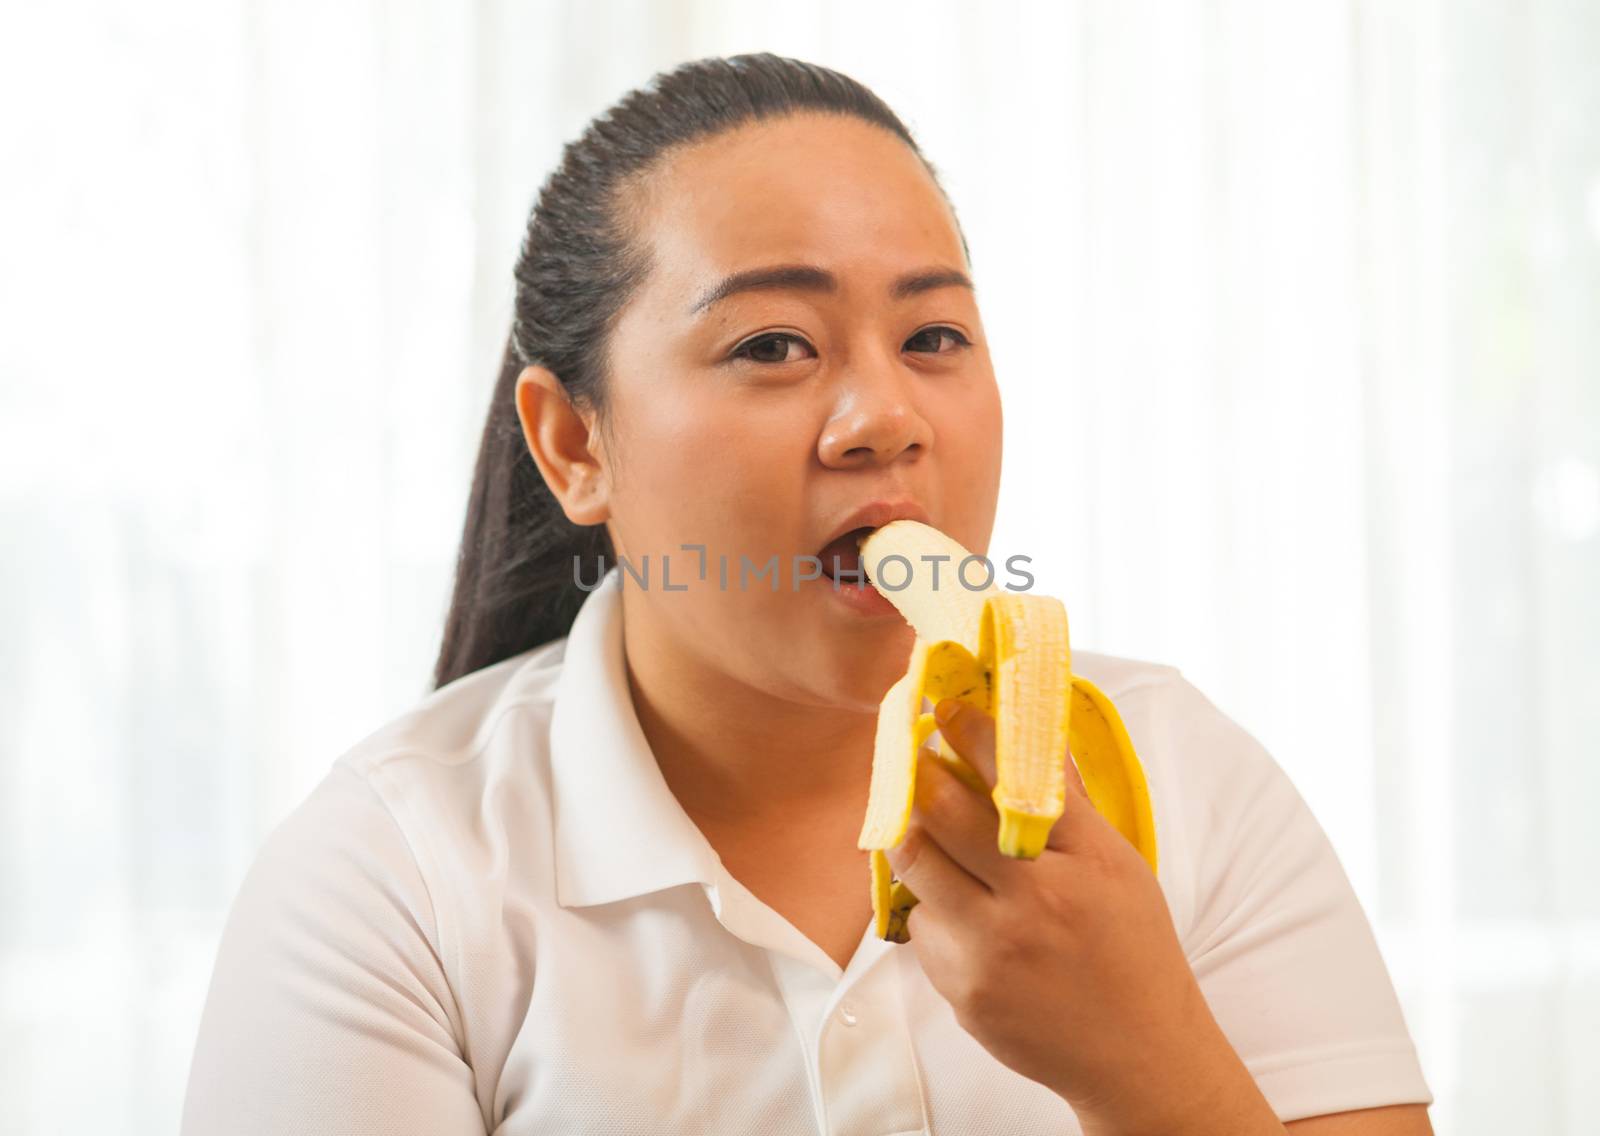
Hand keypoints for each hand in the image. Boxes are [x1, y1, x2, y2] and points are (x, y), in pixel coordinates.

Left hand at [884, 698, 1244, 1129]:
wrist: (1139, 1055)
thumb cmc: (1132, 947)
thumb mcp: (1117, 864)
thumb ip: (1068, 804)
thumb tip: (1031, 734)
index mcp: (1084, 861)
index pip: (1014, 776)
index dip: (971, 733)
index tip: (947, 709)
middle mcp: (1036, 903)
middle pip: (945, 816)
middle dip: (919, 777)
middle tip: (911, 757)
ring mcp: (993, 952)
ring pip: (919, 869)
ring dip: (914, 839)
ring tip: (920, 823)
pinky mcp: (963, 991)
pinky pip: (924, 928)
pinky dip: (932, 907)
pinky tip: (956, 905)